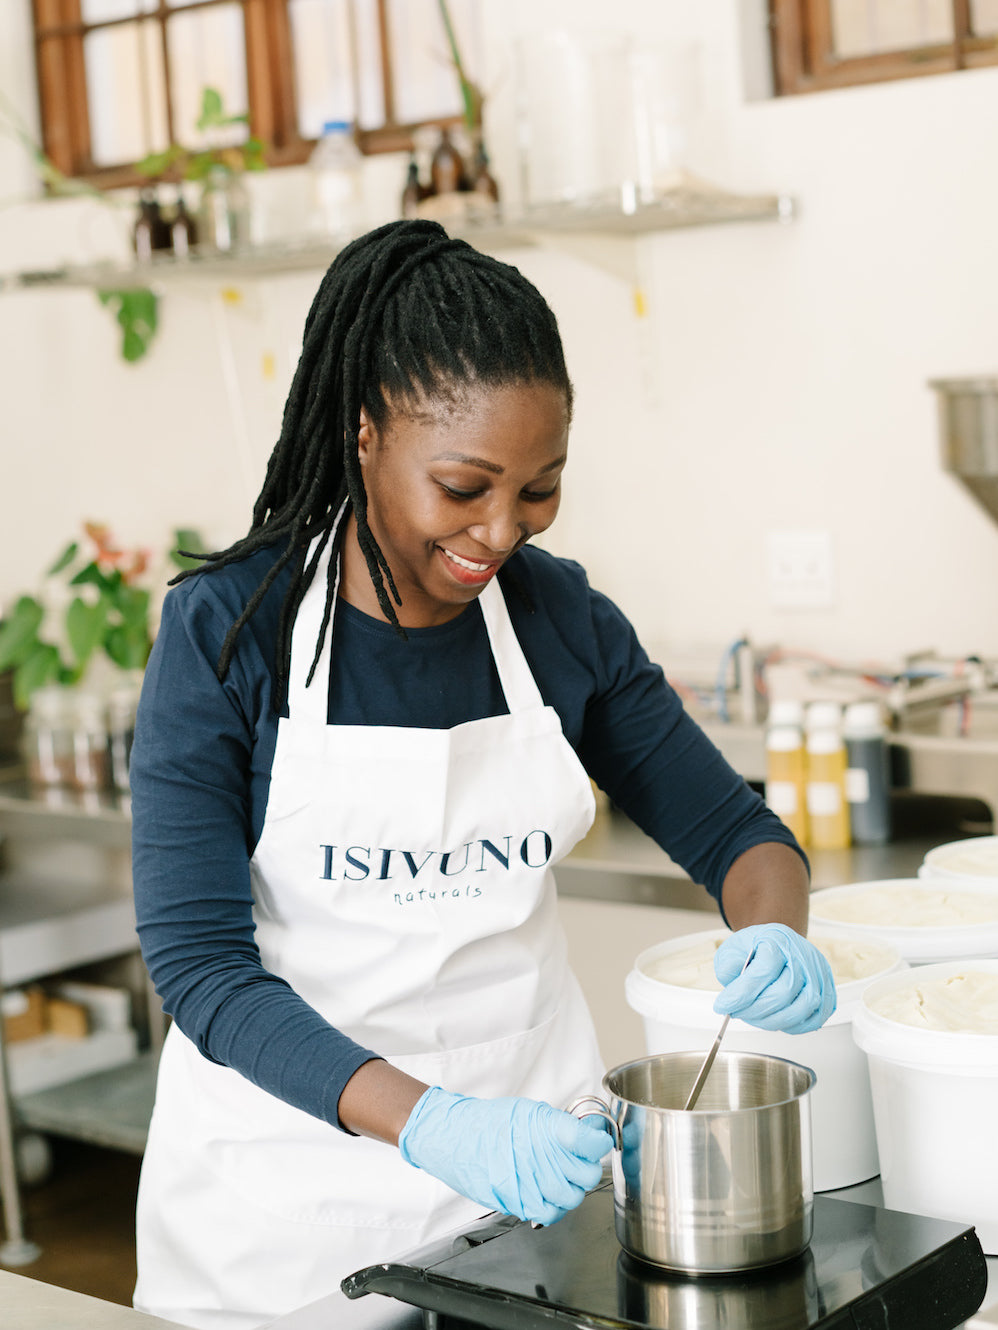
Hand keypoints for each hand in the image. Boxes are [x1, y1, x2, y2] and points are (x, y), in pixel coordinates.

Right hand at [398, 1087, 611, 1225]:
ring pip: (572, 1198)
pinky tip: (546, 1193)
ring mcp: (530, 1183)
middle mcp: (540, 1156)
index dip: (599, 1143)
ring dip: (571, 1189)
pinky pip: (550, 1213)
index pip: (589, 1142)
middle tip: (577, 1161)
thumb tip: (589, 1132)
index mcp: (545, 1127)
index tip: (599, 1142)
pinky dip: (553, 1207)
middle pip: (587, 1175)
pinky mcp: (518, 1203)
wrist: (454, 1138)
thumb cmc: (489, 1122)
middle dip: (587, 1169)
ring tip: (558, 1176)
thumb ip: (561, 1125)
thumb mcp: (529, 1111)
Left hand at [712, 923, 835, 1033]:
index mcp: (778, 941)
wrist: (779, 944)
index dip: (740, 995)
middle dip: (754, 1011)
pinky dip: (793, 1026)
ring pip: (801, 1009)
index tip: (723, 1006)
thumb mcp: (734, 947)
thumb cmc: (758, 947)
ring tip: (755, 1017)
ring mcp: (818, 974)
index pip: (762, 973)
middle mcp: (803, 956)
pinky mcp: (827, 991)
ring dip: (772, 1021)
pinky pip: (814, 1018)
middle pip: (783, 994)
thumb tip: (733, 986)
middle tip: (737, 1013)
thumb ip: (729, 965)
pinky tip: (776, 1019)